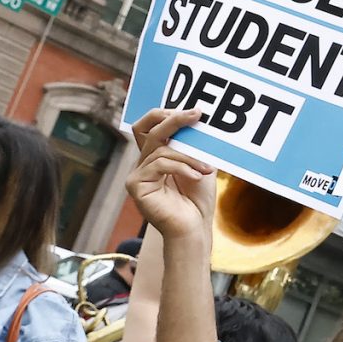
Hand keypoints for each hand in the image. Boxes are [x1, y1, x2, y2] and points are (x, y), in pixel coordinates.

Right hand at [126, 108, 214, 240]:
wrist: (193, 230)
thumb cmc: (198, 202)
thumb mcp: (200, 166)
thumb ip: (194, 146)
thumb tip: (198, 118)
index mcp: (156, 157)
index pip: (150, 127)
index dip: (166, 114)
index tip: (194, 111)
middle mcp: (143, 164)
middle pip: (149, 129)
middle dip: (173, 119)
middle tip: (196, 114)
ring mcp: (137, 175)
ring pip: (161, 149)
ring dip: (188, 156)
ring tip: (207, 168)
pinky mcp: (135, 186)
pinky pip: (159, 164)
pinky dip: (181, 168)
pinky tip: (197, 177)